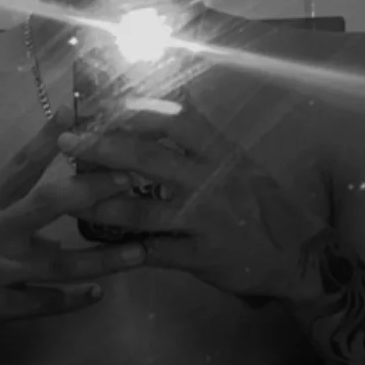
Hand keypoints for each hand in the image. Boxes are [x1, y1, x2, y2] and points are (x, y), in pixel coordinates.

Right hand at [0, 122, 146, 346]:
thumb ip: (6, 216)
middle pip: (50, 203)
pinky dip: (72, 300)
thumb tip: (50, 217)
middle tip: (131, 175)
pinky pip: (43, 303)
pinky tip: (97, 295)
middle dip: (93, 188)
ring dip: (102, 259)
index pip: (21, 164)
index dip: (50, 136)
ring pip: (60, 263)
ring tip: (140, 253)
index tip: (78, 111)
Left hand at [57, 85, 329, 301]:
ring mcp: (204, 221)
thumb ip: (204, 143)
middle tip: (68, 142)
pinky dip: (124, 250)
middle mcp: (212, 181)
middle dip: (100, 147)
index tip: (104, 106)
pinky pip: (152, 252)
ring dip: (97, 205)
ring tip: (67, 198)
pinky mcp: (200, 257)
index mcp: (222, 153)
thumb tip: (164, 108)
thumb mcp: (241, 165)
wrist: (297, 257)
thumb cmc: (264, 206)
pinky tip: (100, 247)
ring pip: (138, 210)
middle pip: (146, 157)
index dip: (135, 111)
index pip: (174, 119)